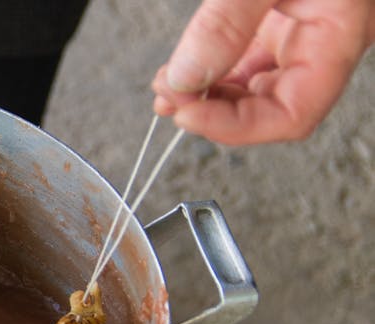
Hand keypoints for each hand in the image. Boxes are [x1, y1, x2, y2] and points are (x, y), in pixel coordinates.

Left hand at [152, 0, 374, 144]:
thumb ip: (227, 22)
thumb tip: (187, 78)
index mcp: (341, 32)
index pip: (291, 114)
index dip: (235, 127)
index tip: (185, 113)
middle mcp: (325, 38)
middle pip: (271, 106)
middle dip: (213, 111)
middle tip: (166, 99)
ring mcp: (306, 26)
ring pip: (256, 85)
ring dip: (209, 93)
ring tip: (166, 86)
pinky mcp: (285, 12)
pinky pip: (250, 56)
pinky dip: (215, 67)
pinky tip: (184, 68)